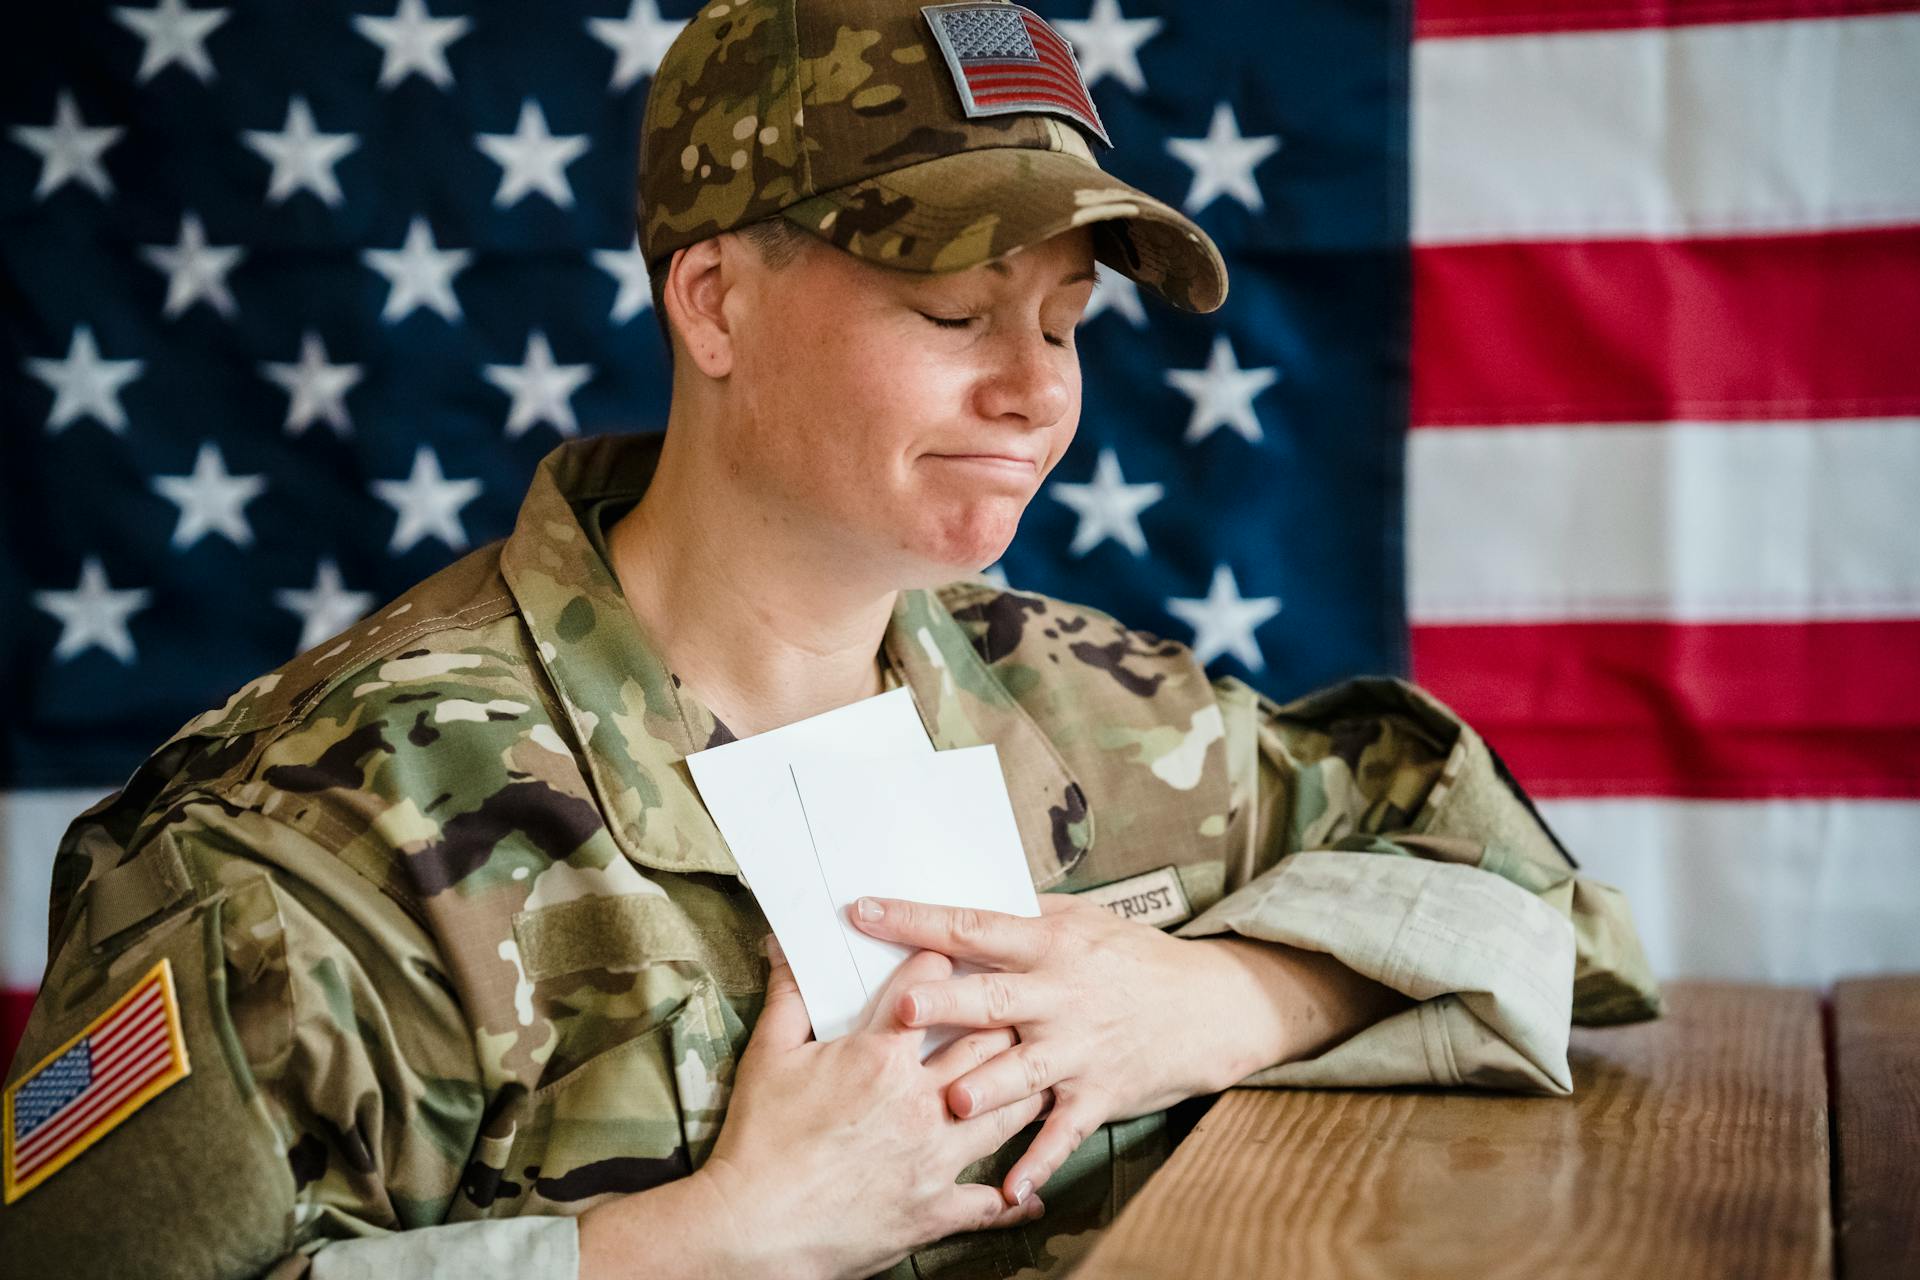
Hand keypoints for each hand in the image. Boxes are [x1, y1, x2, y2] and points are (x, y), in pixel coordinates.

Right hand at [682, 938, 1049, 1279]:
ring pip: (1008, 1112)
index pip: (929, 990)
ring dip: (1028, 1090)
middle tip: (1021, 1003)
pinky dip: (1014, 1198)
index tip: (956, 953)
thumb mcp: (767, 1057)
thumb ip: (788, 997)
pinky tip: (1027, 1194)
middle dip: (1007, 1018)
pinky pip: (990, 1202)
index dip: (943, 963)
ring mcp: (936, 1157)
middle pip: (987, 1043)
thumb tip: (785, 947)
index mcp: (881, 1057)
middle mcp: (921, 1101)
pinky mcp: (937, 1208)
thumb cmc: (759, 1141)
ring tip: (1042, 1074)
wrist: (756, 1228)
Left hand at [848, 893, 1262, 1208]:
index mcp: (1048, 944)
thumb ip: (1023, 913)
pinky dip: (1040, 1161)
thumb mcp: (1083, 920)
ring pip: (1025, 1070)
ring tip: (950, 1101)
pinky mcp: (1099, 1093)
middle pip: (993, 998)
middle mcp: (1059, 994)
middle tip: (903, 1010)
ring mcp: (1080, 1047)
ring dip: (988, 1087)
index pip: (972, 926)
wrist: (1209, 1005)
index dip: (918, 920)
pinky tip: (1011, 1188)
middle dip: (948, 1005)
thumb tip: (961, 894)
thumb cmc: (1134, 958)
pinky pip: (1065, 1131)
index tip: (865, 912)